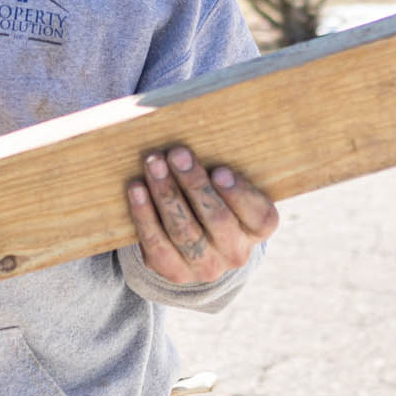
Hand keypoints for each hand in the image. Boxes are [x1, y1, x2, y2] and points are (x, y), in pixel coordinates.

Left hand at [127, 146, 278, 284]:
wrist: (197, 240)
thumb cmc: (215, 193)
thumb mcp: (228, 182)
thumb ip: (221, 164)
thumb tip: (199, 122)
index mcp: (259, 227)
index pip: (258, 213)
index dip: (239, 194)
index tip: (220, 170)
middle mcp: (237, 251)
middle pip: (217, 219)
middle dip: (194, 183)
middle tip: (176, 153)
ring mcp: (206, 266)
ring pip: (184, 230)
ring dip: (166, 193)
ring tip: (153, 163)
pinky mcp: (175, 272)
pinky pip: (157, 243)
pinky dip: (144, 214)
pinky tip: (136, 189)